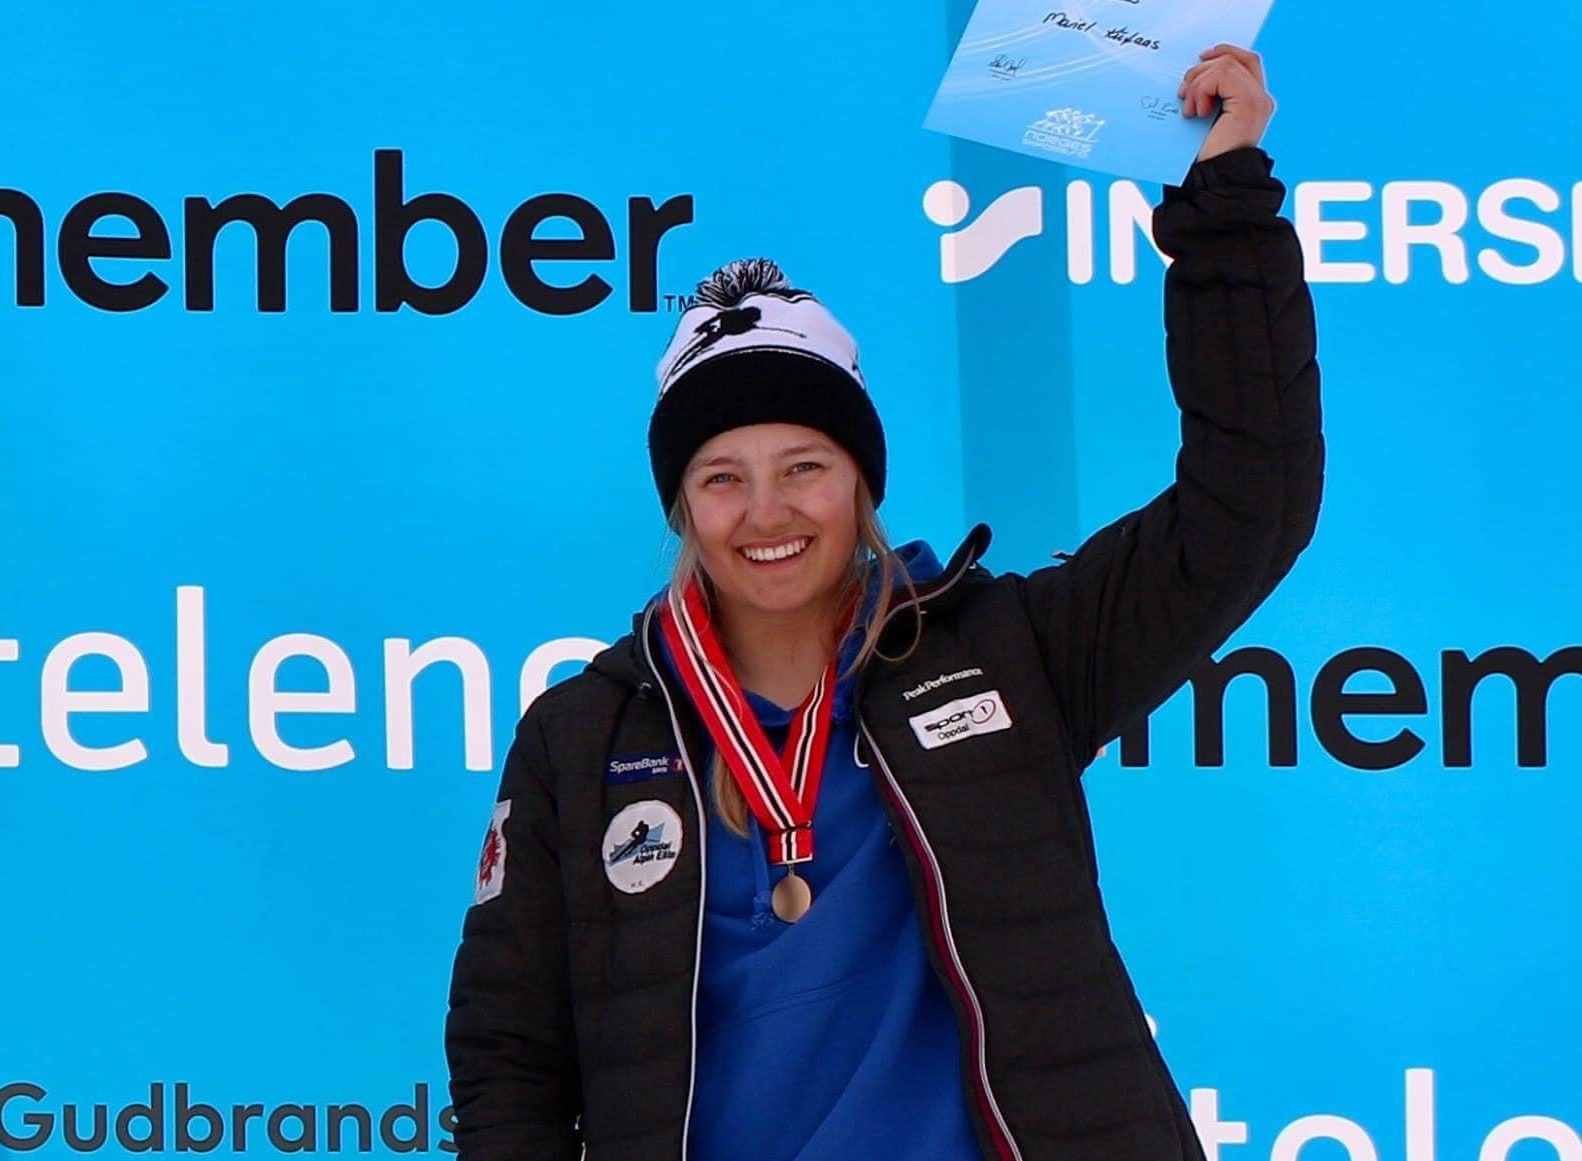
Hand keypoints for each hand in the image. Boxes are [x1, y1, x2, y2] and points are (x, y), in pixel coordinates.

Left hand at [1177, 44, 1274, 161]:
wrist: (1212, 180)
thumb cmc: (1204, 156)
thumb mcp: (1206, 117)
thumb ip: (1211, 95)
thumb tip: (1195, 70)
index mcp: (1253, 101)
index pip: (1246, 60)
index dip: (1224, 52)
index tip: (1201, 58)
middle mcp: (1261, 99)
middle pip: (1232, 59)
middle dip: (1201, 71)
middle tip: (1183, 94)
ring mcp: (1258, 100)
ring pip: (1224, 65)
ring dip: (1197, 84)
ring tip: (1190, 109)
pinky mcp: (1249, 103)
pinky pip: (1222, 76)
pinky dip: (1202, 90)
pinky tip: (1197, 112)